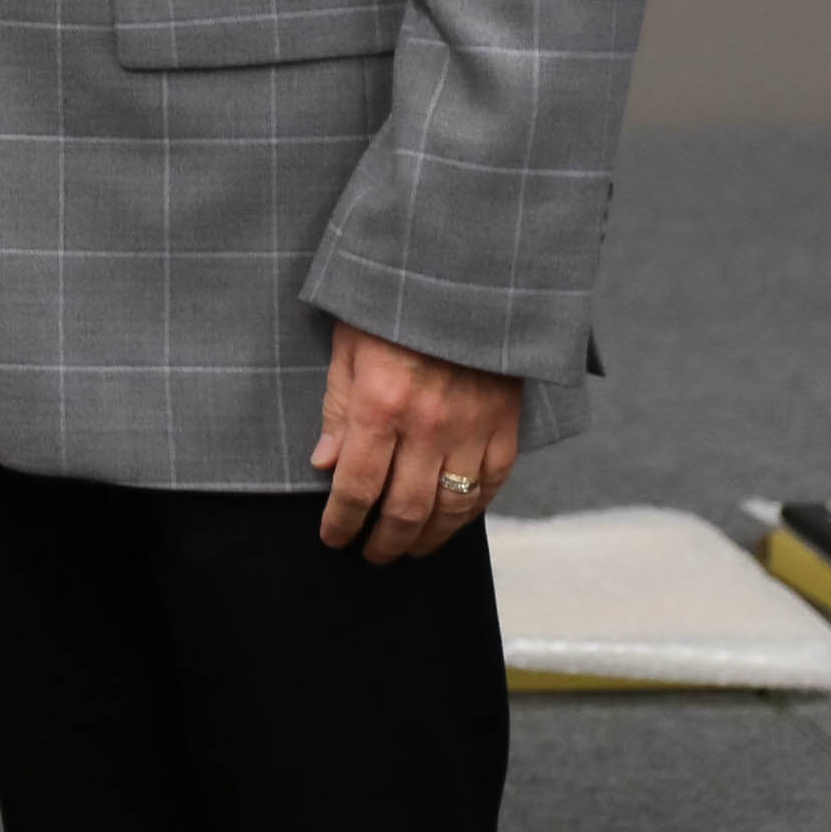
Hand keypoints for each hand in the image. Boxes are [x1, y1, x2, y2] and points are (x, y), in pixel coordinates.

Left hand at [313, 320, 518, 560]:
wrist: (464, 277)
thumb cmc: (393, 305)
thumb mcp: (348, 347)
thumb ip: (338, 410)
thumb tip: (325, 466)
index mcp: (381, 405)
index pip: (357, 486)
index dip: (342, 521)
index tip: (332, 538)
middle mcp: (428, 427)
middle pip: (404, 509)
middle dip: (383, 542)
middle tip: (369, 555)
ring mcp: (472, 430)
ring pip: (451, 509)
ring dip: (426, 539)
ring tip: (407, 550)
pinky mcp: (505, 426)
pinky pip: (490, 486)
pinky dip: (470, 513)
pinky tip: (451, 522)